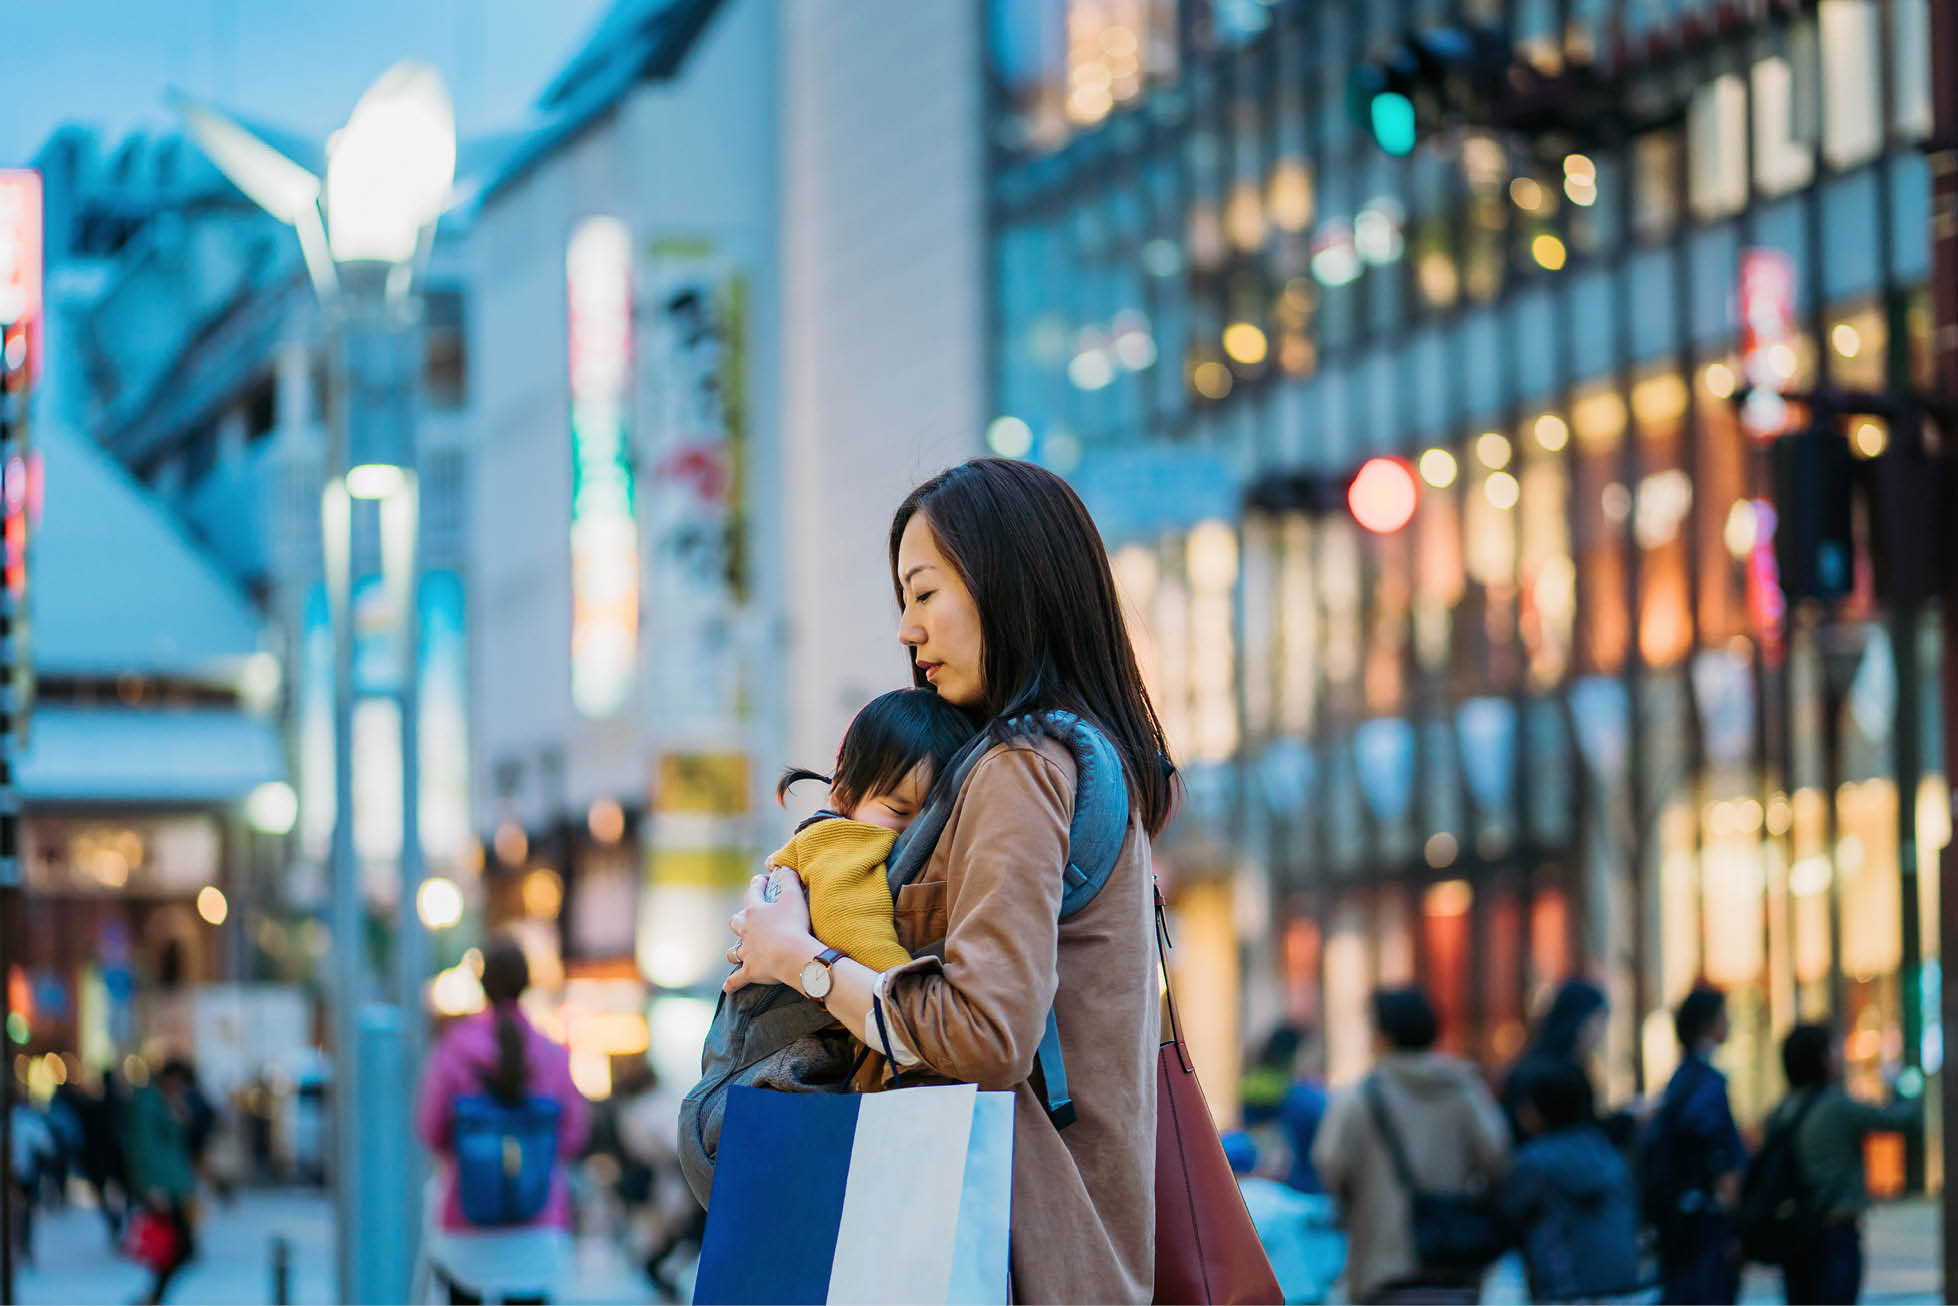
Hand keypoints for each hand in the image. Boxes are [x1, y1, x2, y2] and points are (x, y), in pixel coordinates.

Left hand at [723, 867, 817, 993]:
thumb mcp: (794, 896)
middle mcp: (746, 931)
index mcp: (755, 911)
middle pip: (736, 922)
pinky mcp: (750, 971)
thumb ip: (789, 879)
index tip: (762, 880)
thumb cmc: (794, 925)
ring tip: (738, 952)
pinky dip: (732, 983)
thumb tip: (784, 867)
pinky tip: (728, 987)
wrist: (792, 955)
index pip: (752, 893)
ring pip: (734, 951)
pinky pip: (736, 979)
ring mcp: (747, 952)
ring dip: (735, 951)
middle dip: (740, 920)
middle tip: (747, 919)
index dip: (757, 885)